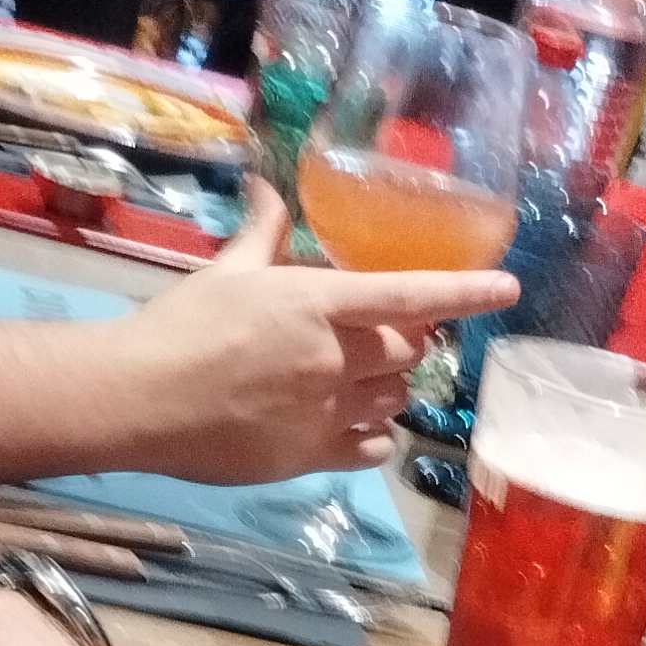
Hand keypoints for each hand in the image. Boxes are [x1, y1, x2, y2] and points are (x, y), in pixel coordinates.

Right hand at [107, 183, 518, 480]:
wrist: (137, 399)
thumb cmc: (178, 326)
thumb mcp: (226, 272)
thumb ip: (262, 233)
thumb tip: (270, 188)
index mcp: (317, 304)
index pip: (412, 294)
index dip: (466, 290)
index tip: (508, 288)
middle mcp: (334, 359)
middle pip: (409, 350)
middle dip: (410, 339)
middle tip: (391, 332)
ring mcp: (325, 412)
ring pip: (394, 399)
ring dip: (391, 385)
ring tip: (363, 376)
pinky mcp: (310, 457)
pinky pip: (372, 447)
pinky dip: (376, 434)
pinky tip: (359, 425)